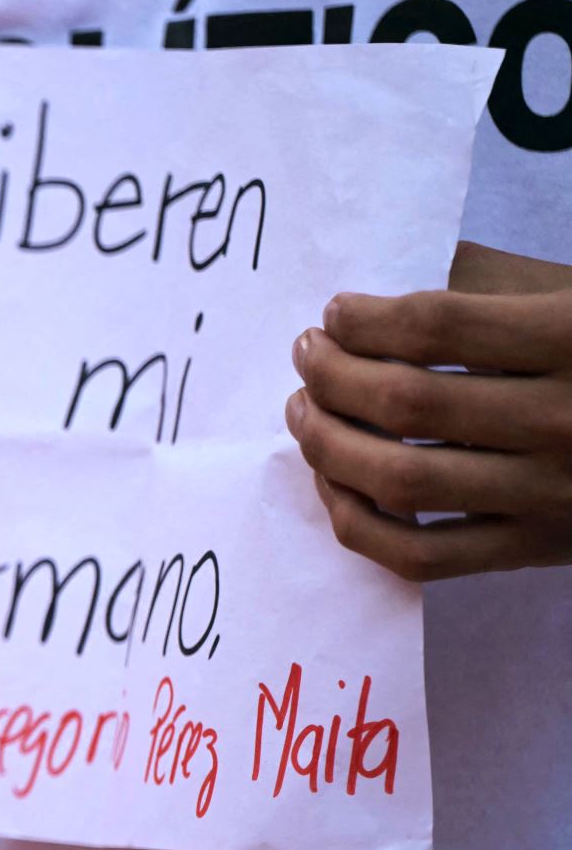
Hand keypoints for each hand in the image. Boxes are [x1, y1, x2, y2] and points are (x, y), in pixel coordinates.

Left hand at [285, 244, 571, 581]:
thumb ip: (498, 294)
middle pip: (405, 400)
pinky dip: (357, 523)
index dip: (365, 318)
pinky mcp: (541, 550)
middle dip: (331, 373)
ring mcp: (553, 495)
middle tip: (306, 354)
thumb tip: (377, 309)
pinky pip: (422, 555)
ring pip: (400, 480)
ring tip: (303, 410)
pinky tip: (333, 485)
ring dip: (327, 444)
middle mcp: (568, 420)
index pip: (435, 325)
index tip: (335, 312)